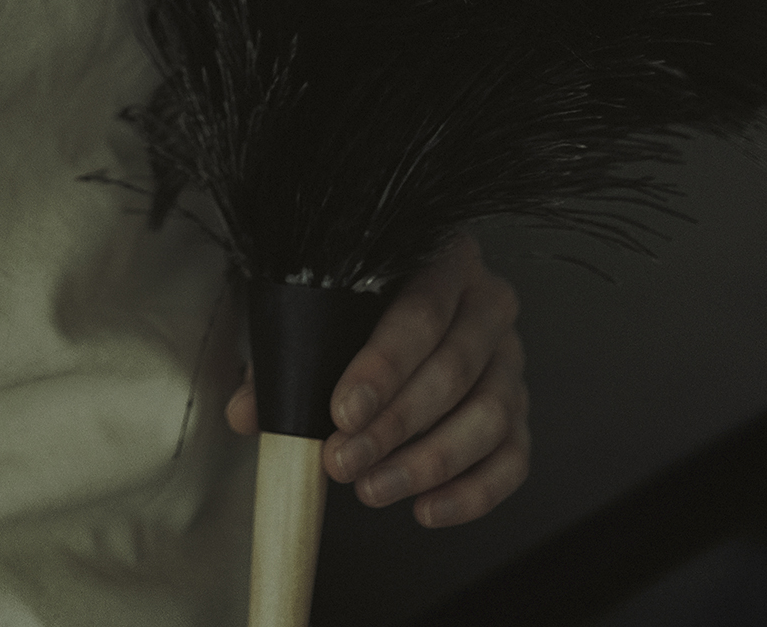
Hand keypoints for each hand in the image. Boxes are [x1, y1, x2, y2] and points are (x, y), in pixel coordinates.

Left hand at [223, 234, 529, 528]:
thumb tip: (246, 412)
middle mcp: (488, 302)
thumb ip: (283, 356)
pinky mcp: (520, 411)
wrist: (388, 307)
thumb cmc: (351, 306)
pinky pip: (513, 459)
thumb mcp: (314, 311)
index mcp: (442, 257)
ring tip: (371, 488)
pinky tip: (424, 509)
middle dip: (395, 424)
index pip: (422, 310)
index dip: (382, 366)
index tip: (342, 412)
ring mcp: (512, 358)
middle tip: (343, 461)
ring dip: (427, 463)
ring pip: (489, 417)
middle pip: (455, 367)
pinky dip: (472, 493)